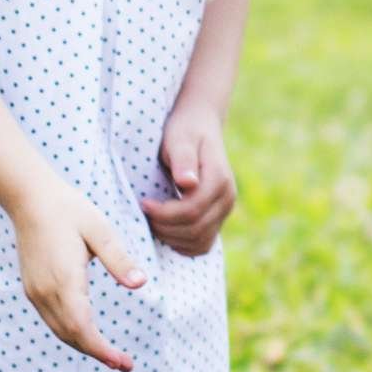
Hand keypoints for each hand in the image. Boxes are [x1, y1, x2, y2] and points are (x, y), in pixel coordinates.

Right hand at [13, 189, 146, 371]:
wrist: (29, 198)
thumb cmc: (69, 210)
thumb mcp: (100, 230)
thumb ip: (119, 259)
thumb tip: (140, 284)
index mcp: (64, 279)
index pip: (82, 327)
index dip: (101, 349)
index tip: (122, 362)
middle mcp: (46, 291)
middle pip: (72, 335)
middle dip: (98, 353)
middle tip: (125, 365)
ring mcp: (35, 292)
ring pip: (60, 331)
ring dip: (84, 346)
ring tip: (111, 356)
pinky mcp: (32, 288)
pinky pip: (52, 320)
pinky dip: (71, 333)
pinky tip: (87, 334)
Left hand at [148, 108, 236, 256]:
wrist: (200, 126)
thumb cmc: (185, 130)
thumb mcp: (180, 138)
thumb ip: (183, 159)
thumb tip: (187, 183)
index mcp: (219, 179)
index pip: (192, 210)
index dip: (164, 213)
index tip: (144, 202)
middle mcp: (227, 198)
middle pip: (195, 229)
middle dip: (164, 227)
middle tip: (144, 213)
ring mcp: (225, 211)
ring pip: (199, 241)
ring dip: (171, 237)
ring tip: (152, 220)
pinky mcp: (218, 219)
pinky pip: (203, 245)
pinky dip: (183, 245)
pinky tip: (165, 231)